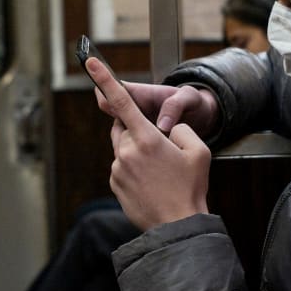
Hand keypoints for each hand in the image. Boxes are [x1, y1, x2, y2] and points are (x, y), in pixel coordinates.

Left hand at [87, 58, 210, 230]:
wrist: (177, 226)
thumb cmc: (190, 189)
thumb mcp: (198, 151)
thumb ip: (181, 130)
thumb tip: (168, 129)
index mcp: (147, 139)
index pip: (122, 102)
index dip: (105, 80)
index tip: (92, 64)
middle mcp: (127, 152)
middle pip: (124, 128)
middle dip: (138, 130)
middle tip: (160, 148)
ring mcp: (118, 170)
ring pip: (123, 149)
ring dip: (137, 152)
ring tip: (160, 172)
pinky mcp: (115, 185)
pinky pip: (122, 168)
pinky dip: (134, 170)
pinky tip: (152, 183)